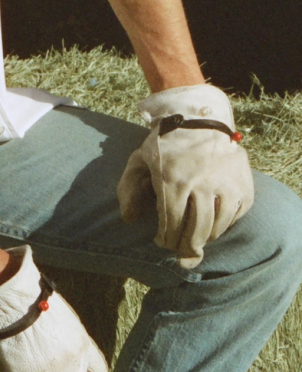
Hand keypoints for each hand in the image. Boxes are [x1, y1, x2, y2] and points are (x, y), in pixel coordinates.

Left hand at [118, 84, 253, 267]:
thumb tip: (129, 219)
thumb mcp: (139, 160)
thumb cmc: (164, 146)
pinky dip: (224, 224)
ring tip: (195, 239)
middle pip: (196, 230)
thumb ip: (128, 189)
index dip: (166, 240)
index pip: (172, 224)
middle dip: (185, 246)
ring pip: (217, 226)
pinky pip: (236, 215)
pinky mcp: (243, 184)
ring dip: (205, 238)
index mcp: (172, 179)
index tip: (162, 242)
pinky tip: (213, 224)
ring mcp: (225, 183)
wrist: (197, 120)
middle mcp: (201, 183)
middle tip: (180, 252)